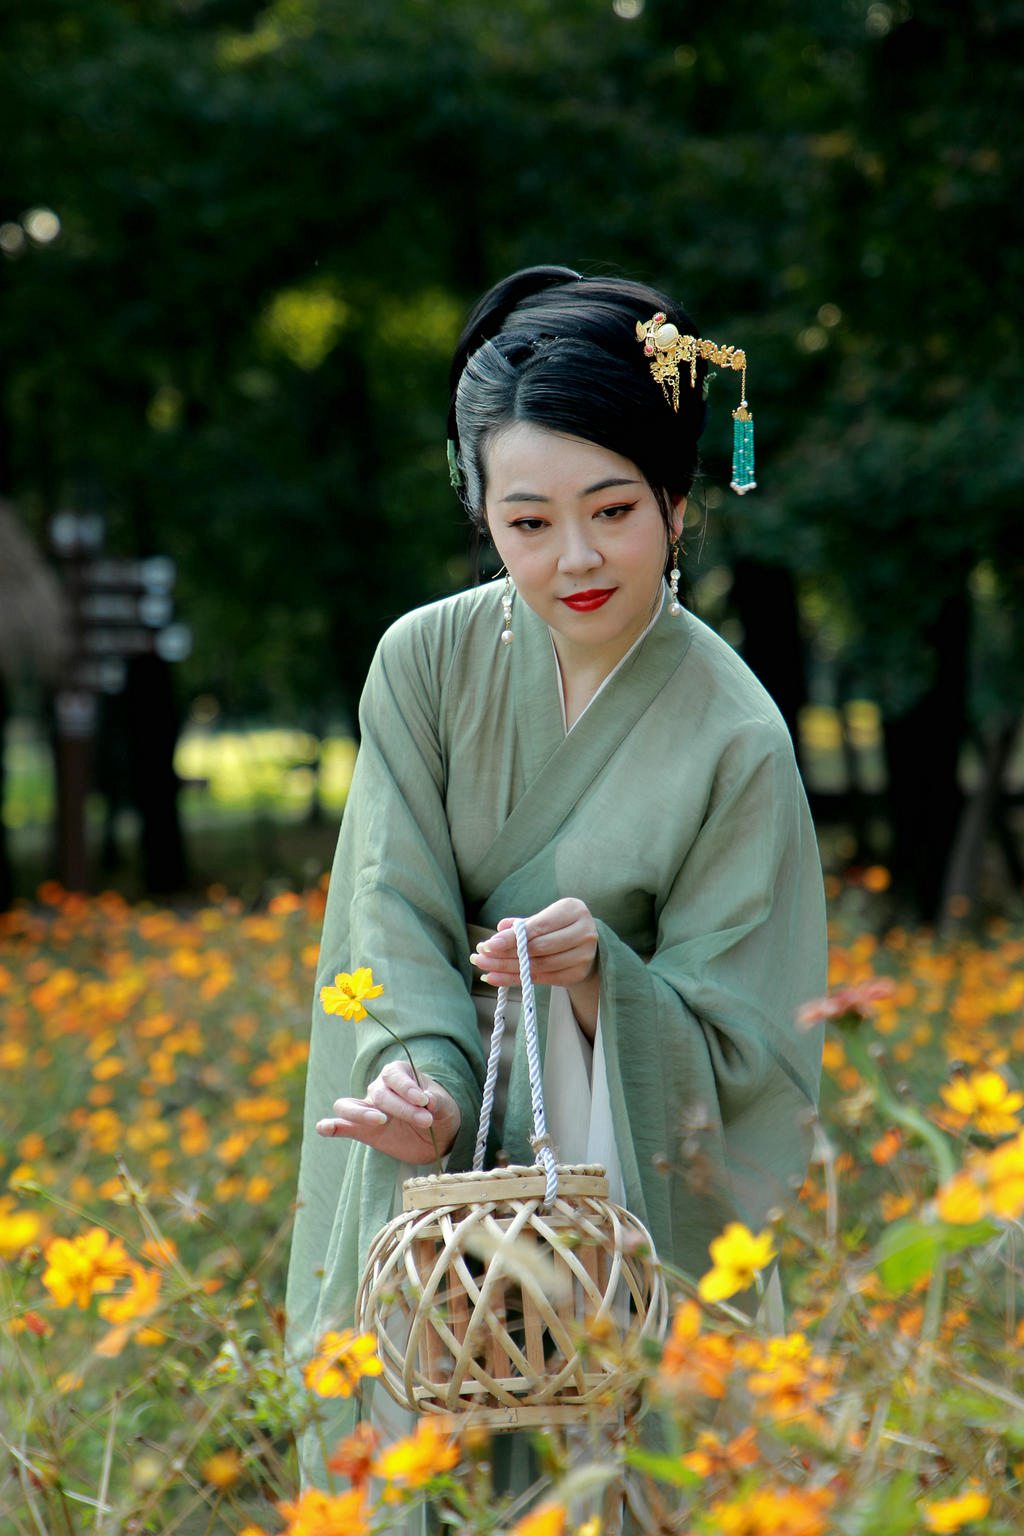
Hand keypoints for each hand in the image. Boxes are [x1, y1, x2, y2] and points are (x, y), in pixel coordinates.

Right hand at [316, 1060, 460, 1163]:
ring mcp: (368, 1109)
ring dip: (360, 1113)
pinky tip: (324, 1128)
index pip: (394, 1075)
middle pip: (379, 1094)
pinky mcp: (363, 1131)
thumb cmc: (441, 1114)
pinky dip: (331, 1126)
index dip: (407, 1088)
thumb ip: (439, 1102)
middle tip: (425, 1121)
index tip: (424, 1102)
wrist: (437, 1138)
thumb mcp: (447, 1107)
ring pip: (349, 1105)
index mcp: (399, 1074)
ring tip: (380, 1122)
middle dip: (402, 1108)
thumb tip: (429, 1101)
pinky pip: (342, 1125)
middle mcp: (380, 1088)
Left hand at [471, 899, 600, 1039]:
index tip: (488, 945)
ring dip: (507, 969)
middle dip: (505, 955)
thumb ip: (522, 924)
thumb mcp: (543, 917)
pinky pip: (543, 979)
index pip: (538, 927)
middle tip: (480, 957)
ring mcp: (583, 955)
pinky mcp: (578, 973)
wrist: (586, 943)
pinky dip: (517, 980)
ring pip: (539, 965)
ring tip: (485, 969)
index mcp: (573, 910)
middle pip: (538, 948)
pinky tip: (497, 978)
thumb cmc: (559, 925)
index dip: (512, 938)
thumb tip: (499, 930)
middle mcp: (583, 932)